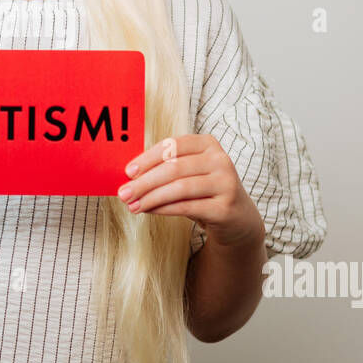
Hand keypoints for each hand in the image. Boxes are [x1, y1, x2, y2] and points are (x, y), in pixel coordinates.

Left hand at [117, 134, 263, 246]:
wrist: (238, 219)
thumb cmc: (205, 192)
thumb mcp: (189, 174)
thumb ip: (165, 169)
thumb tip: (130, 177)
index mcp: (208, 144)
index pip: (173, 145)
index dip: (148, 158)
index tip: (128, 172)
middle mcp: (220, 160)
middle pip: (174, 168)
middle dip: (144, 182)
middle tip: (124, 193)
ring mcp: (226, 183)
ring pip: (180, 188)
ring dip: (151, 197)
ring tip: (133, 206)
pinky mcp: (225, 207)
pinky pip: (187, 206)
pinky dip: (164, 209)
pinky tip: (150, 211)